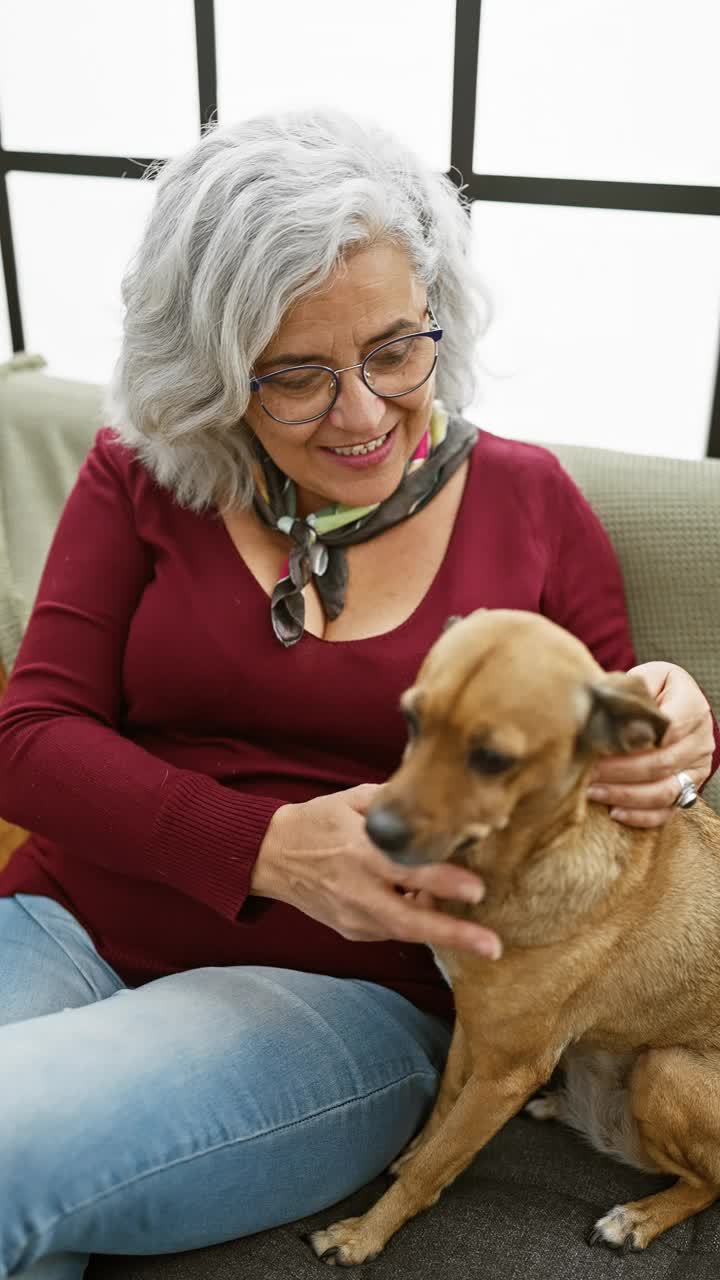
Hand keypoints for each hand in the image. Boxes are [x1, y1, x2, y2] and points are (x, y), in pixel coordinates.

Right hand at [251, 784, 501, 957]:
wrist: (270, 857)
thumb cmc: (317, 821)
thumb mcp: (352, 800)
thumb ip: (393, 804)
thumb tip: (439, 799)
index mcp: (358, 851)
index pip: (406, 870)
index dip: (442, 881)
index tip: (477, 889)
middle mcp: (355, 889)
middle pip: (409, 919)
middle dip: (453, 934)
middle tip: (491, 945)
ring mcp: (352, 916)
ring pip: (404, 931)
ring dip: (440, 930)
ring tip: (473, 931)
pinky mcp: (350, 930)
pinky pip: (392, 930)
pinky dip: (415, 922)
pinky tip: (426, 908)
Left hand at [588, 662, 714, 827]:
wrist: (671, 706)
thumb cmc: (651, 690)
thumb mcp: (646, 676)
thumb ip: (631, 687)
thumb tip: (604, 702)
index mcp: (692, 707)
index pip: (667, 728)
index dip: (632, 740)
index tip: (598, 745)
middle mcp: (701, 740)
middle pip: (662, 763)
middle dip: (620, 771)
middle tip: (587, 772)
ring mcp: (697, 768)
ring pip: (665, 791)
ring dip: (626, 795)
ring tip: (593, 791)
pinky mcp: (689, 789)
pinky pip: (668, 811)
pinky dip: (641, 816)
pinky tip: (614, 812)